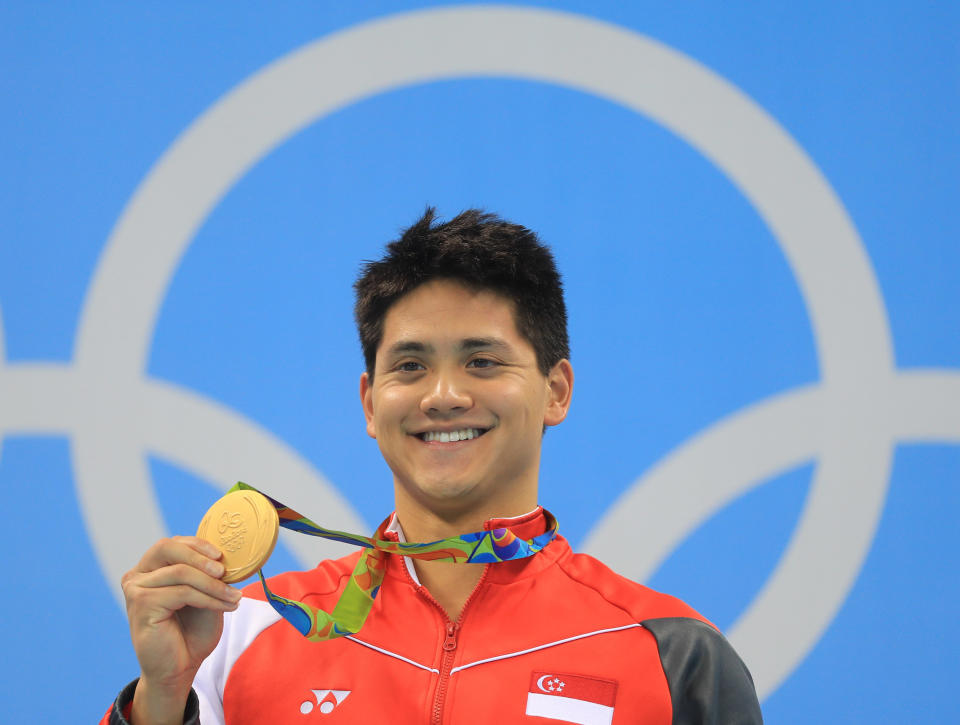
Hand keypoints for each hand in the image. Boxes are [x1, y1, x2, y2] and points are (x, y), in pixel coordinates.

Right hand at [121, 536, 240, 723]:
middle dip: (200, 556)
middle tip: (224, 571)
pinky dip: (209, 598)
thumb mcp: (204, 594)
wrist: (179, 668)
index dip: (198, 545)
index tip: (222, 556)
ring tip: (234, 597)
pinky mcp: (142, 605)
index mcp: (150, 569)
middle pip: (167, 548)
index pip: (172, 544)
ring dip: (213, 584)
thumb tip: (225, 554)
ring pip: (181, 572)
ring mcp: (136, 589)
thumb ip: (206, 573)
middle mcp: (137, 576)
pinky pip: (183, 592)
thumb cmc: (191, 631)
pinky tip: (226, 607)